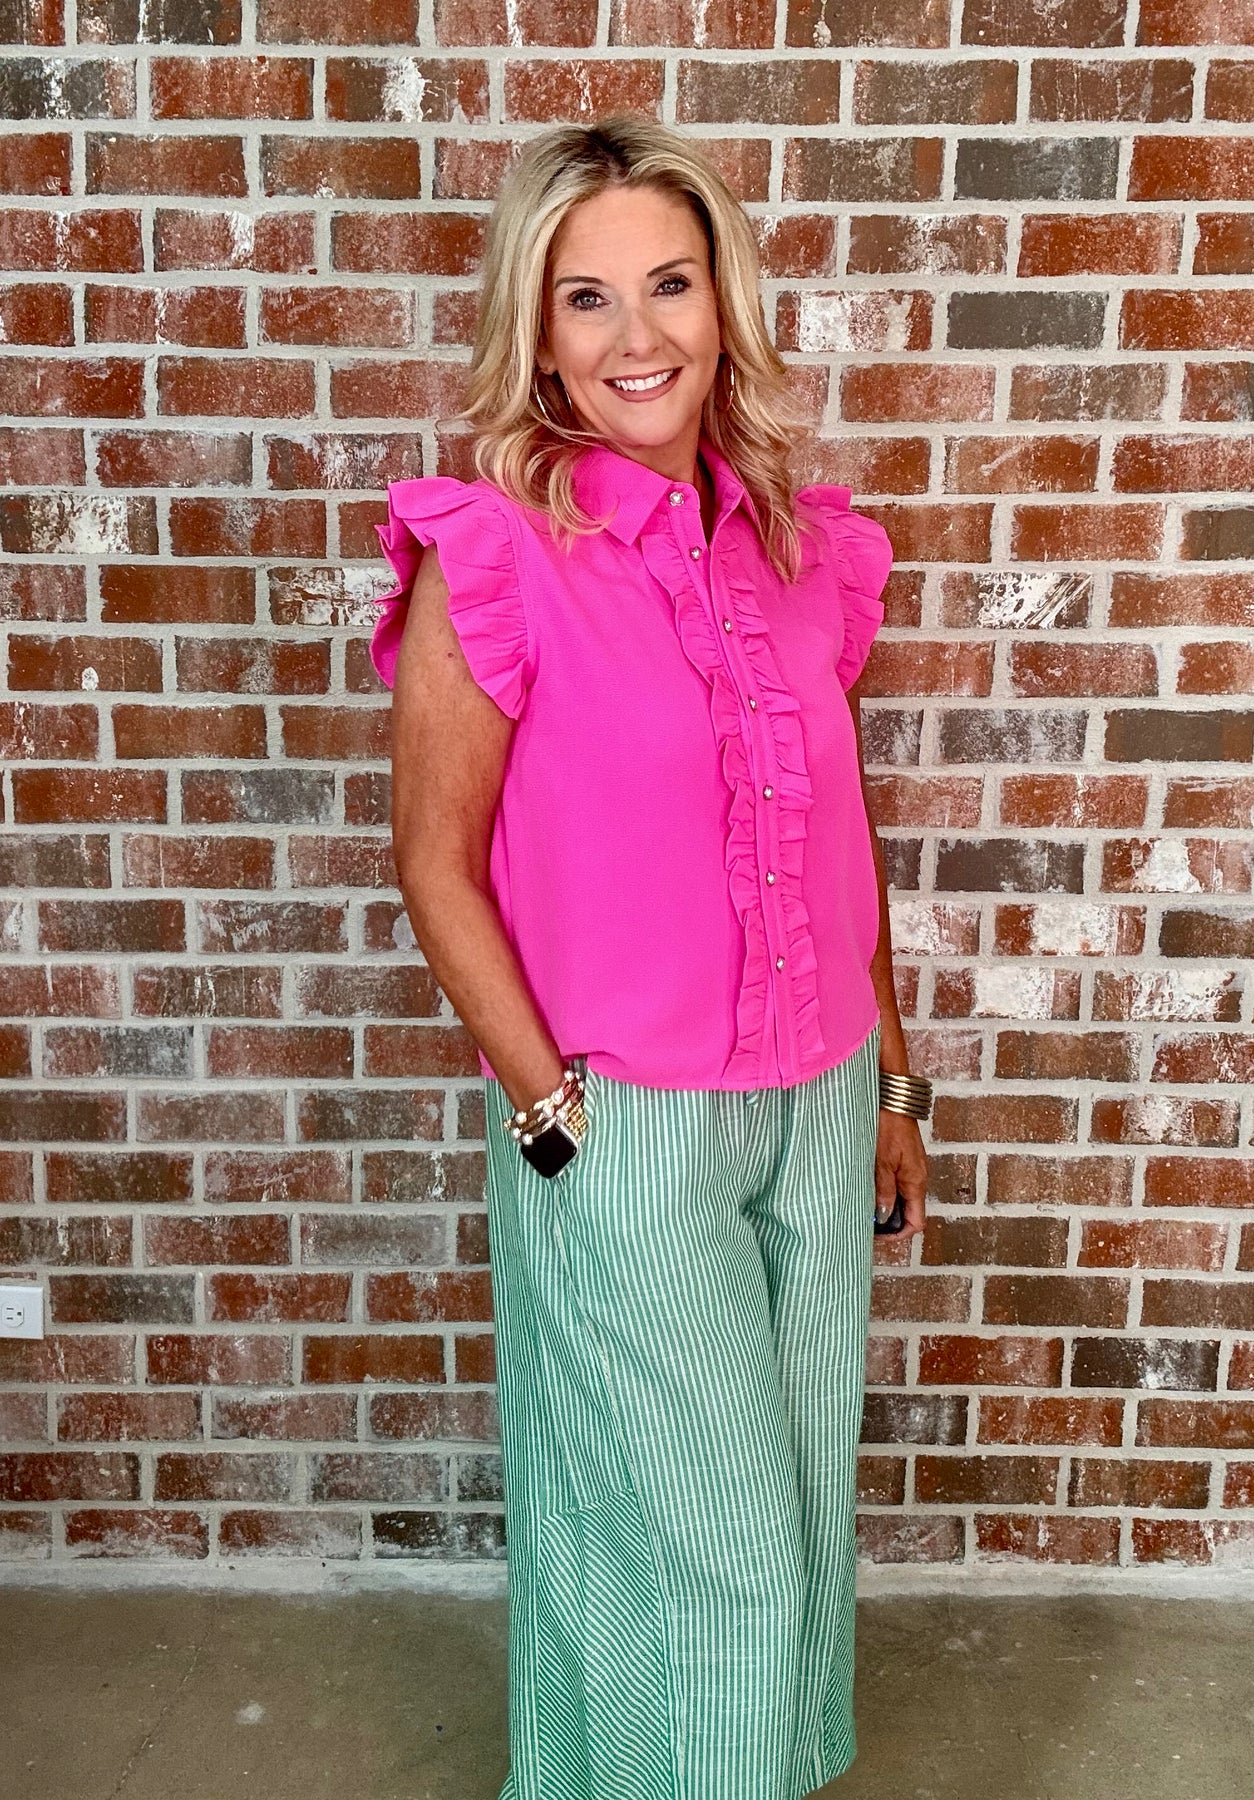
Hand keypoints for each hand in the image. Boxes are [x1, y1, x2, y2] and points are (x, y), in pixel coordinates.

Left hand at [874, 1108, 927, 1240]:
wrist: (892, 1096)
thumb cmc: (888, 1125)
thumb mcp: (882, 1161)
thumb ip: (884, 1190)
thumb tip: (884, 1217)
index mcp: (916, 1182)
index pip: (916, 1222)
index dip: (898, 1234)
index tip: (876, 1234)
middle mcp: (917, 1178)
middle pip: (908, 1212)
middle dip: (889, 1222)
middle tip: (864, 1222)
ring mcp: (911, 1168)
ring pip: (901, 1198)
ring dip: (885, 1205)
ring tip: (862, 1206)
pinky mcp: (903, 1159)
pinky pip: (896, 1183)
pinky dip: (884, 1190)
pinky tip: (867, 1187)